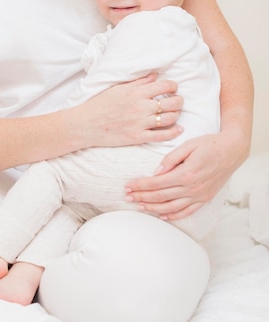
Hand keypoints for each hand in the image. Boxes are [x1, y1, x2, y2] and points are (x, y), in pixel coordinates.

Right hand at [82, 75, 182, 147]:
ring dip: (177, 115)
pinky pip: (162, 135)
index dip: (173, 85)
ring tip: (175, 113)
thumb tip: (155, 75)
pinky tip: (178, 129)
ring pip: (170, 118)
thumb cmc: (100, 104)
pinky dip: (174, 132)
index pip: (164, 85)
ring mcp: (140, 123)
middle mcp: (140, 107)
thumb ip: (138, 82)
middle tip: (178, 100)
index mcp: (136, 92)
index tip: (173, 87)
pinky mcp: (138, 137)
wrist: (86, 124)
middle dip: (179, 100)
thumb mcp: (118, 88)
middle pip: (171, 102)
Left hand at [125, 131, 242, 219]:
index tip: (128, 186)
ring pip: (171, 207)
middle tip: (128, 197)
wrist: (232, 151)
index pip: (156, 183)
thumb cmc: (209, 144)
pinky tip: (162, 215)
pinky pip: (187, 211)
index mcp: (186, 173)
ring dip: (153, 208)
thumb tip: (156, 171)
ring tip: (140, 206)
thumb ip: (171, 158)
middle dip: (142, 197)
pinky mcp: (205, 199)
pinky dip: (173, 215)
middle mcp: (192, 188)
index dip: (140, 185)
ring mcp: (199, 195)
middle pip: (160, 196)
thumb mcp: (188, 145)